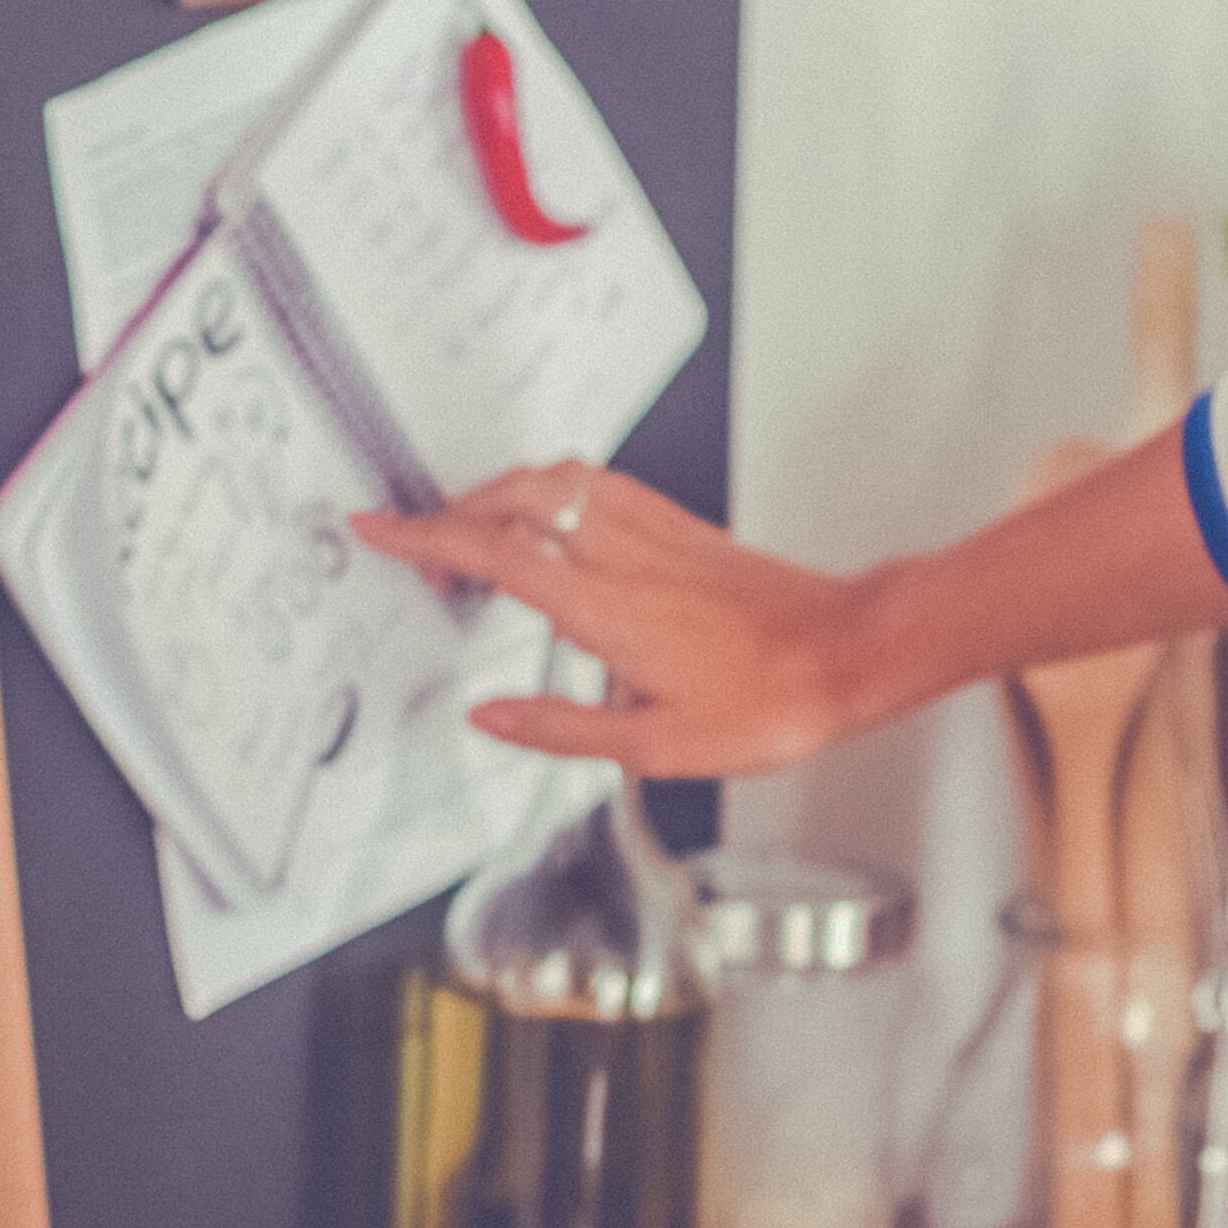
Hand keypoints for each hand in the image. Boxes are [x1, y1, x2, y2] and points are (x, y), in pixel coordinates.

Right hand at [354, 465, 886, 778]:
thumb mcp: (653, 747)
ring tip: (475, 531)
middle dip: (452, 511)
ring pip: (556, 480)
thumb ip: (560, 728)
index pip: (492, 552)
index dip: (424, 536)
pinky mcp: (683, 527)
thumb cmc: (770, 702)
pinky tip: (556, 517)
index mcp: (604, 605)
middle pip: (513, 498)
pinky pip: (599, 484)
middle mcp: (625, 552)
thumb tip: (491, 716)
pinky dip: (553, 491)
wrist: (848, 655)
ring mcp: (656, 531)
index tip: (378, 527)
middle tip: (421, 544)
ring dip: (501, 494)